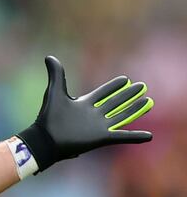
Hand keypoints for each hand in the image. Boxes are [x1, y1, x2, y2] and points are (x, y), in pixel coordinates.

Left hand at [17, 56, 153, 172]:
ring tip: (148, 102)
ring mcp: (99, 127)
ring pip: (122, 116)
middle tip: (142, 86)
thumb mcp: (54, 92)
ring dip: (135, 110)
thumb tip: (49, 56)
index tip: (125, 79)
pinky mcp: (101, 138)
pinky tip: (149, 136)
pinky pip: (122, 136)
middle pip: (115, 103)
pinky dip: (135, 137)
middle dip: (129, 95)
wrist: (47, 140)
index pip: (103, 93)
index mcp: (84, 103)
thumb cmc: (49, 116)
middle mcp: (94, 114)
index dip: (114, 86)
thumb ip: (56, 74)